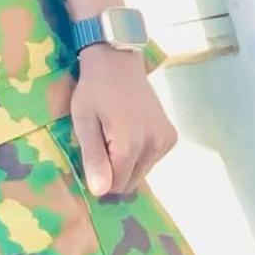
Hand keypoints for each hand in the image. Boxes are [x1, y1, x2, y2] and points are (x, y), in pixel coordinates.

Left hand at [70, 45, 176, 197]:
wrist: (117, 63)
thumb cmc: (94, 90)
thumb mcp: (84, 122)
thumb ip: (93, 158)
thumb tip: (100, 192)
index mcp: (130, 145)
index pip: (115, 186)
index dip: (99, 177)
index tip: (90, 156)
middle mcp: (153, 146)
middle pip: (130, 182)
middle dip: (113, 172)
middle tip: (101, 144)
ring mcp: (165, 141)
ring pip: (141, 172)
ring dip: (126, 163)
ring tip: (113, 135)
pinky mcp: (170, 137)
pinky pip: (152, 160)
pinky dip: (139, 154)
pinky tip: (129, 132)